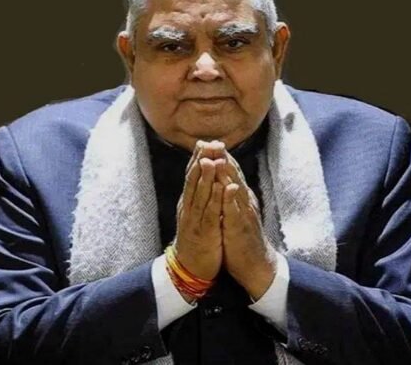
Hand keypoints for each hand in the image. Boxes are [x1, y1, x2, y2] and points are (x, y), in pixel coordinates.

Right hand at [172, 140, 226, 300]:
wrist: (190, 268)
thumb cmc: (196, 239)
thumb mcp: (195, 214)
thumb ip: (197, 196)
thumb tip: (200, 178)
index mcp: (189, 202)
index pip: (193, 176)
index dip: (198, 159)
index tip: (204, 141)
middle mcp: (189, 208)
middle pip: (194, 180)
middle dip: (201, 161)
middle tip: (207, 143)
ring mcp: (195, 220)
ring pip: (200, 195)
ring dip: (206, 177)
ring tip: (211, 160)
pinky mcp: (205, 232)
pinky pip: (210, 214)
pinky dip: (215, 200)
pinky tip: (221, 189)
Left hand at [217, 152, 276, 300]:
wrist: (257, 266)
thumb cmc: (243, 239)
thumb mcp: (235, 213)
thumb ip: (231, 196)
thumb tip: (223, 178)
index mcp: (241, 198)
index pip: (230, 173)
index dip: (221, 157)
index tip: (209, 141)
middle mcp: (245, 202)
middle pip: (234, 176)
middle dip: (224, 158)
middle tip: (214, 141)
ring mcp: (244, 215)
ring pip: (235, 190)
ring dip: (227, 174)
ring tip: (220, 158)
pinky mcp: (241, 229)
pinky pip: (236, 212)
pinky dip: (231, 199)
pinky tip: (228, 188)